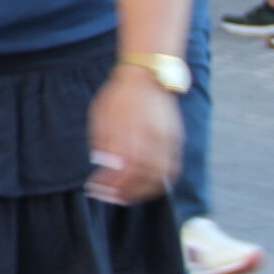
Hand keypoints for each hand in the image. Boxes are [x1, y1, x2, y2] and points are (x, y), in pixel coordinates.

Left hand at [85, 69, 179, 204]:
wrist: (148, 76)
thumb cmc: (119, 96)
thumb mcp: (101, 116)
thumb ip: (103, 141)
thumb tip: (102, 166)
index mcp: (130, 131)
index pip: (122, 168)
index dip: (110, 183)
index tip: (96, 189)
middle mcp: (151, 137)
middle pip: (142, 176)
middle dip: (125, 191)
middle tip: (111, 197)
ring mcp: (167, 139)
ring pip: (160, 176)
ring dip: (143, 191)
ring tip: (127, 196)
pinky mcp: (176, 140)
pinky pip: (172, 168)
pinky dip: (159, 181)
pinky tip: (146, 185)